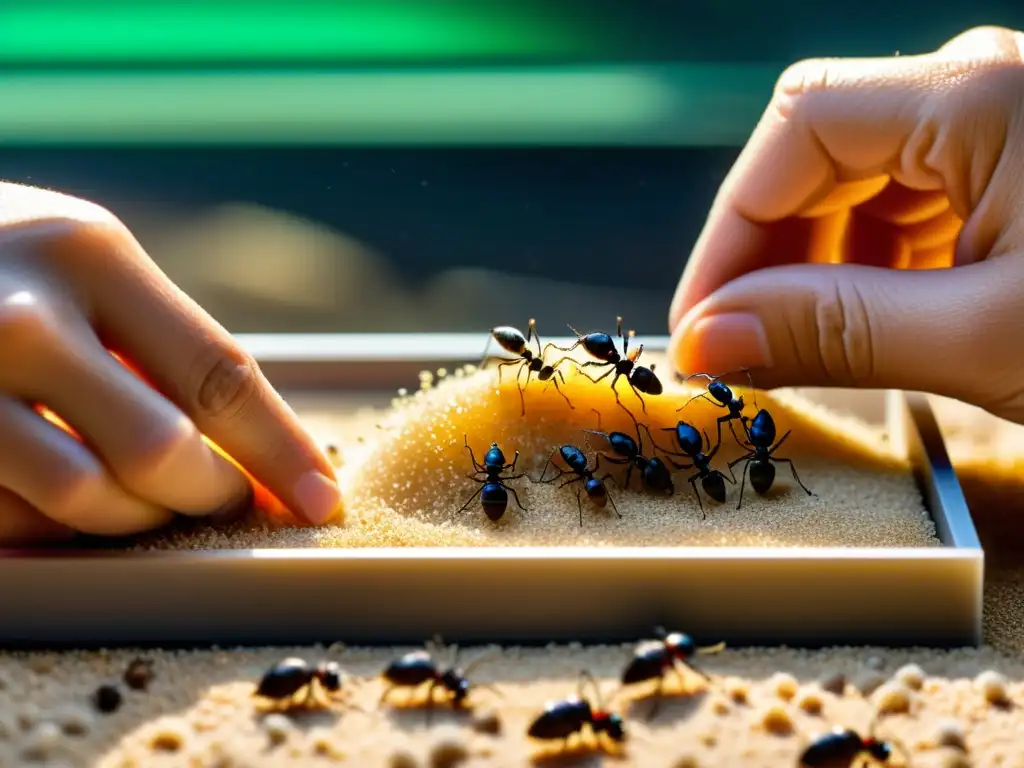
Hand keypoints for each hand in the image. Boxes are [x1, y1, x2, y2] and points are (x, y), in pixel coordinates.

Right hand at [0, 182, 340, 544]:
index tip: (324, 503)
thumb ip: (160, 345)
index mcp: (93, 256)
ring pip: (84, 499)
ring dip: (132, 518)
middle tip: (217, 500)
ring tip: (138, 498)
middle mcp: (20, 316)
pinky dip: (57, 526)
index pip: (220, 374)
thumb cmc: (1, 262)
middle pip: (162, 451)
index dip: (282, 452)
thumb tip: (258, 452)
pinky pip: (11, 519)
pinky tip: (61, 496)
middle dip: (206, 494)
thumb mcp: (83, 266)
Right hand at [669, 26, 1023, 422]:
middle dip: (767, 259)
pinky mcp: (1013, 174)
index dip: (727, 233)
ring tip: (805, 351)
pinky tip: (866, 330)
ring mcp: (999, 128)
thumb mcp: (988, 338)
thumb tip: (705, 340)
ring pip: (856, 188)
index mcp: (979, 93)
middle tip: (740, 351)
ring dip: (816, 273)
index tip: (699, 325)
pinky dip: (869, 275)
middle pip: (817, 155)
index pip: (796, 128)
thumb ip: (837, 331)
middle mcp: (982, 89)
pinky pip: (905, 211)